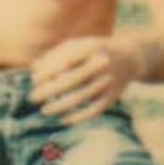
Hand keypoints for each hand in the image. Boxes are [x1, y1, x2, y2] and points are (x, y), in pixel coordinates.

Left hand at [23, 32, 137, 124]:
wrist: (131, 57)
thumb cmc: (95, 50)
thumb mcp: (78, 45)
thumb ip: (55, 55)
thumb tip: (33, 70)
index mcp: (91, 48)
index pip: (65, 61)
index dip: (48, 72)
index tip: (34, 80)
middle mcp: (101, 64)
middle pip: (71, 80)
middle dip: (49, 90)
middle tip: (33, 98)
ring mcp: (108, 81)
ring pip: (81, 97)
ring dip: (60, 106)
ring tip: (45, 110)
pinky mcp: (113, 96)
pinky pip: (94, 110)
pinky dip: (79, 116)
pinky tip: (64, 119)